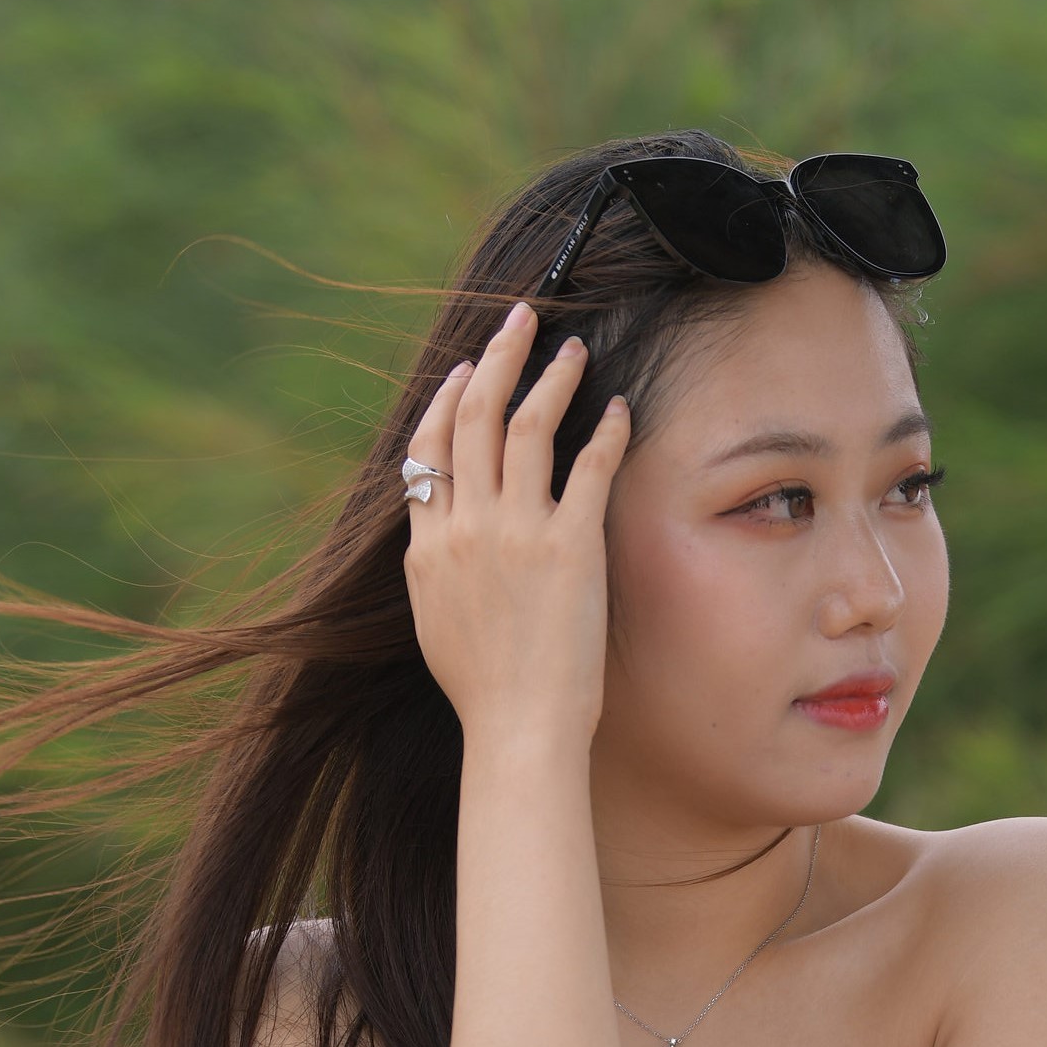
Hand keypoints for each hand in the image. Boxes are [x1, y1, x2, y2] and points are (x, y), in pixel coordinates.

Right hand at [402, 302, 630, 751]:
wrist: (516, 726)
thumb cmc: (484, 689)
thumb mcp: (435, 618)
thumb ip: (436, 564)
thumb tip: (440, 533)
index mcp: (428, 544)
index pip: (430, 448)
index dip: (448, 399)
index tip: (468, 370)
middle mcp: (467, 527)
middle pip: (474, 417)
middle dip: (498, 358)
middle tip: (521, 319)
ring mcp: (517, 534)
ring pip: (526, 428)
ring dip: (550, 379)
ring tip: (571, 349)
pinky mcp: (570, 547)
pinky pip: (588, 468)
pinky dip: (603, 430)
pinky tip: (618, 407)